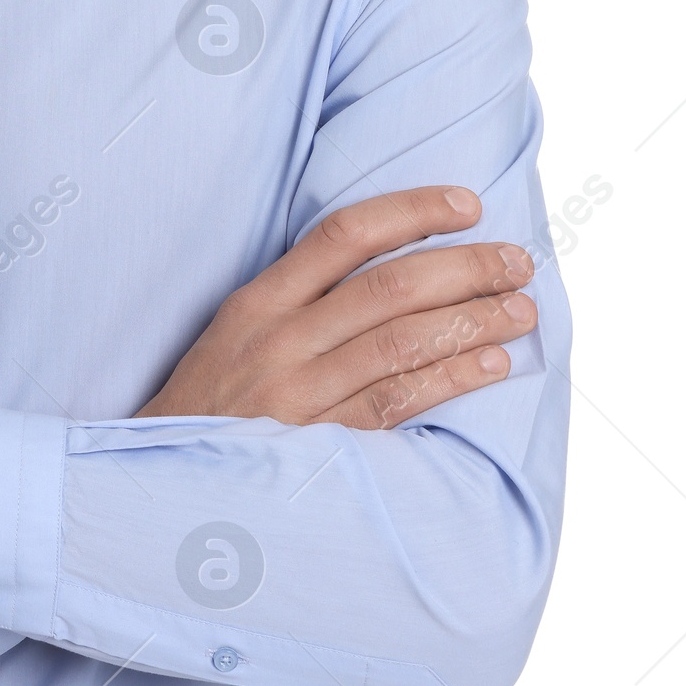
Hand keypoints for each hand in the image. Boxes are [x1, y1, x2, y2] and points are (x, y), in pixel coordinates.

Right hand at [136, 186, 537, 429]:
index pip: (344, 233)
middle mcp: (281, 338)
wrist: (163, 481)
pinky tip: (491, 365)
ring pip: (401, 342)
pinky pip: (398, 403)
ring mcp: (300, 393)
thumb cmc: (213, 400)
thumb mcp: (236, 331)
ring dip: (472, 321)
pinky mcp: (320, 446)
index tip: (468, 204)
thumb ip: (298, 297)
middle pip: (388, 286)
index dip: (412, 211)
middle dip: (465, 267)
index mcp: (260, 300)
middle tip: (518, 261)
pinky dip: (450, 379)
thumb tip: (388, 263)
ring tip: (521, 310)